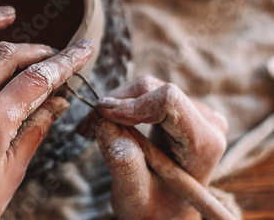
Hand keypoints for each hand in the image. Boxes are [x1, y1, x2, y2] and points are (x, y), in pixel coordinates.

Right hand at [80, 75, 226, 219]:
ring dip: (115, 104)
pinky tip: (109, 122)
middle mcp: (206, 122)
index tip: (101, 117)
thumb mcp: (134, 197)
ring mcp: (197, 112)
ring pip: (146, 87)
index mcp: (203, 145)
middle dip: (116, 103)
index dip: (130, 104)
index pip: (169, 101)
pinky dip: (122, 104)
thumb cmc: (154, 208)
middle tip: (87, 125)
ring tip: (94, 126)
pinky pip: (146, 92)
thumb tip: (104, 124)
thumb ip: (124, 165)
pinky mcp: (182, 106)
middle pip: (154, 89)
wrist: (167, 211)